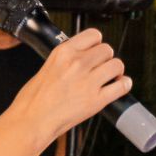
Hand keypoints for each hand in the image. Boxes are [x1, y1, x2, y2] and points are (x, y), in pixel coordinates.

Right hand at [7, 28, 129, 147]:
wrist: (31, 121)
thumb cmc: (33, 100)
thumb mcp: (46, 67)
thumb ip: (65, 60)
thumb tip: (80, 57)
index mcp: (63, 53)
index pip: (93, 35)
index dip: (96, 43)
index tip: (94, 50)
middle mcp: (77, 64)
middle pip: (107, 49)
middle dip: (105, 58)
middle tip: (100, 67)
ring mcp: (88, 82)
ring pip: (117, 65)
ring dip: (115, 71)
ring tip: (109, 77)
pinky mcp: (97, 100)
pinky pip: (122, 86)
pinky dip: (124, 85)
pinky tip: (118, 86)